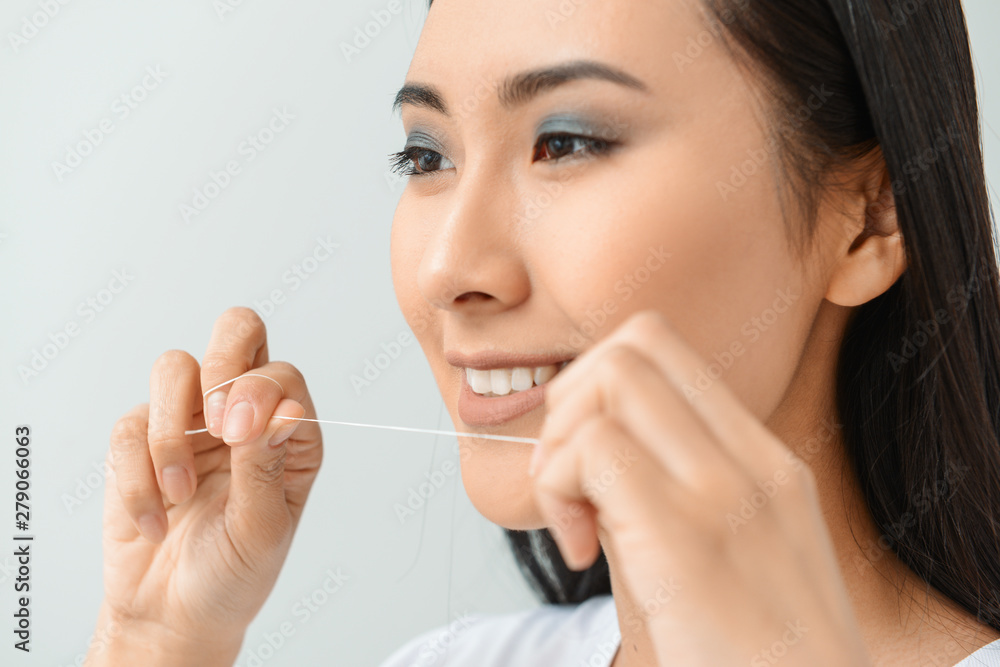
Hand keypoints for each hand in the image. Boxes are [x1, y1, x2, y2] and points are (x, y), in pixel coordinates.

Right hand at [89, 307, 323, 659]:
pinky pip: (128, 425)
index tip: (238, 434)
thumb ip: (267, 465)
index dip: (258, 389)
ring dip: (171, 434)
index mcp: (286, 432)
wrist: (173, 614)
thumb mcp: (263, 527)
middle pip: (237, 332)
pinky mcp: (139, 442)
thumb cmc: (233, 572)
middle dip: (222, 360)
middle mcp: (242, 415)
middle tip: (213, 416)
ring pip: (174, 366)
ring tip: (180, 492)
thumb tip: (282, 409)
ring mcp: (189, 422)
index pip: (280, 372)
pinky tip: (154, 519)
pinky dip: (135, 476)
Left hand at [529, 310, 869, 665]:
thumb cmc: (751, 665)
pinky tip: (579, 554)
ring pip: (609, 379)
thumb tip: (583, 457)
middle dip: (571, 400)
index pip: (667, 350)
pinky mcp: (686, 535)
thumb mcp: (722, 565)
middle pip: (634, 342)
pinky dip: (556, 490)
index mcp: (766, 465)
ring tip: (575, 523)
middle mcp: (753, 464)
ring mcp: (725, 493)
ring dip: (560, 445)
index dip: (599, 387)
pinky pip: (591, 449)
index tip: (586, 465)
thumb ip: (661, 497)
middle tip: (568, 483)